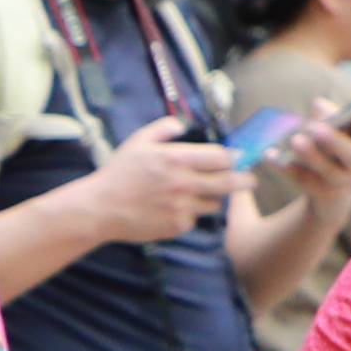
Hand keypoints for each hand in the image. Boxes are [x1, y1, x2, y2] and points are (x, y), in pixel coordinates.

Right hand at [82, 118, 241, 247]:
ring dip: (212, 198)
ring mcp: (182, 207)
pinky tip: (174, 208)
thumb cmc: (118, 173)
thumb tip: (181, 124)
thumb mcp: (138, 142)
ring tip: (199, 193)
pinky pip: (195, 219)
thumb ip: (163, 129)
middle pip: (228, 182)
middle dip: (244, 181)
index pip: (220, 157)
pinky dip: (190, 214)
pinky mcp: (177, 226)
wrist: (100, 208)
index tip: (238, 159)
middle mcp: (183, 183)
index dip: (233, 158)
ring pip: (214, 203)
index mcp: (176, 159)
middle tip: (250, 181)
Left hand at [277, 103, 350, 187]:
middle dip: (335, 140)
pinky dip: (284, 167)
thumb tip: (319, 104)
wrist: (334, 198)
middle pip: (350, 155)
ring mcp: (339, 184)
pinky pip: (301, 179)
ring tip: (295, 140)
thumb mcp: (335, 139)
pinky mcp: (319, 194)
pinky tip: (269, 154)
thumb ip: (329, 120)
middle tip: (316, 128)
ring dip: (310, 155)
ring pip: (326, 170)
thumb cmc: (334, 156)